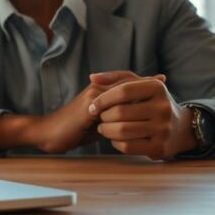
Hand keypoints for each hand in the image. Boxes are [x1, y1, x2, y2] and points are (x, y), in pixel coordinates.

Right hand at [30, 71, 163, 153]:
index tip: (160, 81)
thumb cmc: (72, 130)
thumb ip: (111, 118)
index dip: (141, 82)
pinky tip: (142, 104)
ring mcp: (94, 95)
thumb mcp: (95, 123)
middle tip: (164, 82)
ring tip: (159, 91)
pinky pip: (114, 100)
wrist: (50, 133)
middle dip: (145, 82)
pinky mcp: (91, 104)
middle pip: (126, 81)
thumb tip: (130, 122)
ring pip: (122, 88)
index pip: (124, 82)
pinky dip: (130, 100)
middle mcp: (96, 89)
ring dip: (140, 89)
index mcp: (98, 92)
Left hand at [87, 72, 196, 159]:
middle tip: (99, 118)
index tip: (92, 106)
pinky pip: (128, 146)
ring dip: (106, 130)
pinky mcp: (160, 147)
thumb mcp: (140, 86)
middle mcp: (163, 107)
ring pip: (122, 130)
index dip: (103, 99)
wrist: (180, 128)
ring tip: (103, 128)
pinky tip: (115, 139)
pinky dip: (116, 143)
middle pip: (120, 112)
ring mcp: (163, 129)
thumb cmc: (151, 103)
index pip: (123, 91)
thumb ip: (115, 78)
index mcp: (157, 87)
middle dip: (103, 116)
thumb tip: (92, 77)